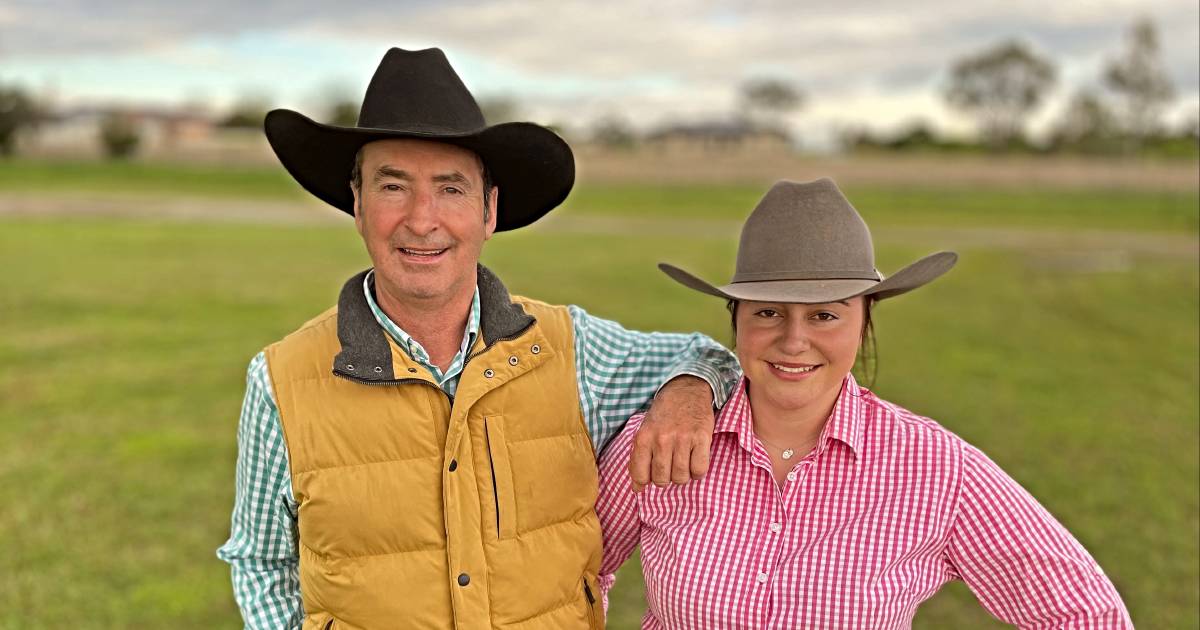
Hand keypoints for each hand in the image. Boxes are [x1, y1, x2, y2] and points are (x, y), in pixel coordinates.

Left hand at [628, 375, 714, 492]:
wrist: (686, 390)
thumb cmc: (664, 415)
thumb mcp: (645, 431)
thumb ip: (639, 459)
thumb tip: (636, 489)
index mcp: (643, 438)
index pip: (640, 475)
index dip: (646, 481)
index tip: (651, 476)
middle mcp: (661, 439)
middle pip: (662, 480)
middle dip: (666, 479)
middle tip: (670, 467)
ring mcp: (682, 438)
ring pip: (681, 477)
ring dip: (683, 475)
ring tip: (683, 462)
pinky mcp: (701, 437)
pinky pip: (699, 470)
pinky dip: (697, 471)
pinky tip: (695, 460)